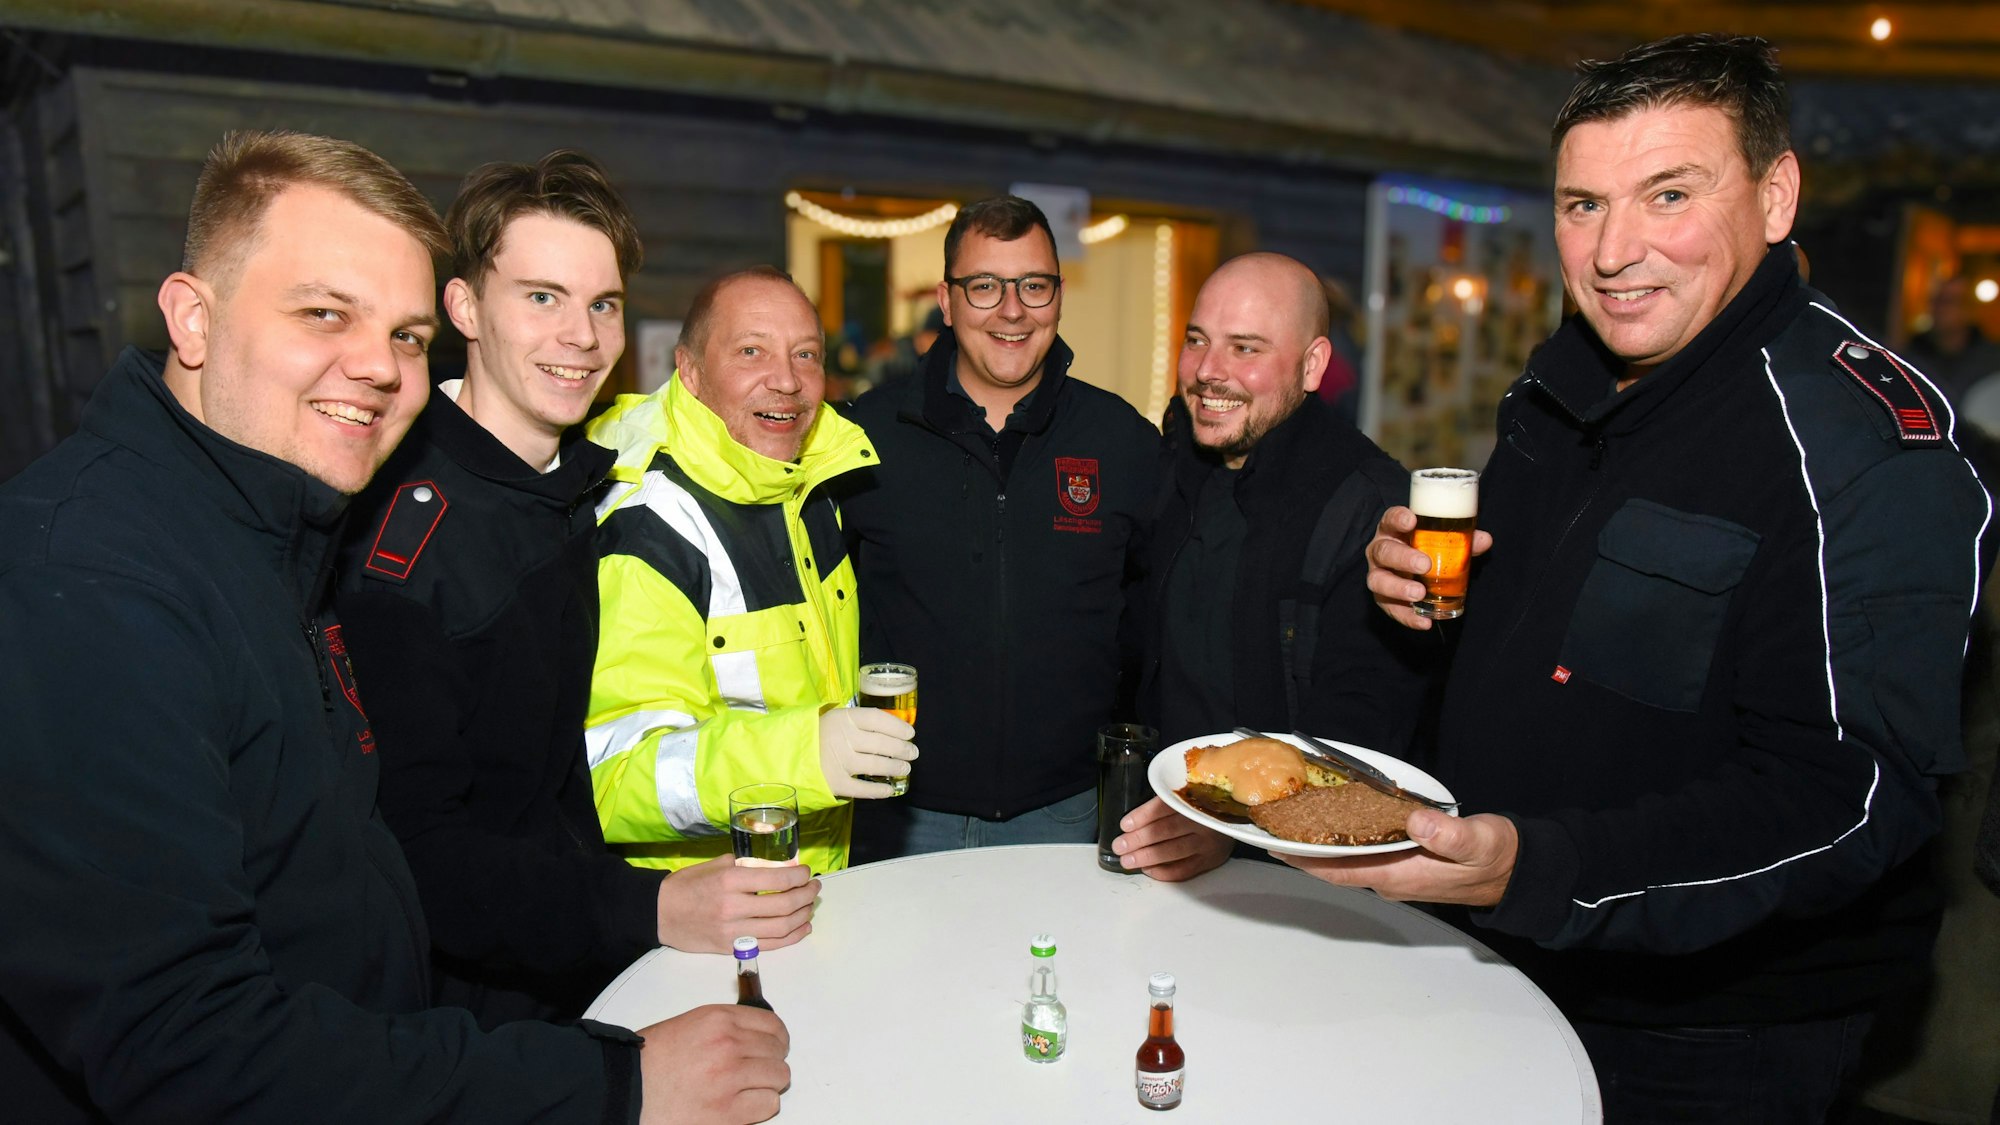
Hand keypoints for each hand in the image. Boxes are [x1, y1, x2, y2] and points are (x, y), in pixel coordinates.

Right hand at [636, 1004, 789, 1124]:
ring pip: (779, 1078)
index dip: (776, 1039)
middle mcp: (728, 1045)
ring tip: (746, 1090)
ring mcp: (730, 1078)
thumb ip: (724, 1028)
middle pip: (778, 1052)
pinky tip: (741, 1106)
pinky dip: (760, 1107)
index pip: (772, 1024)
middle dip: (770, 1063)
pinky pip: (769, 1104)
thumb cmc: (648, 1062)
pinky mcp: (728, 1112)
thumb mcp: (689, 1026)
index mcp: (718, 1019)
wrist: (625, 1090)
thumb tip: (754, 1037)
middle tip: (756, 1072)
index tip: (773, 1047)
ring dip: (766, 1085)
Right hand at [654, 854, 818, 953]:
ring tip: (810, 906)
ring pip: (781, 927)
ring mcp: (733, 931)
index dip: (798, 877)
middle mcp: (734, 907)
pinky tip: (802, 927)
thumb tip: (774, 867)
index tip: (806, 872)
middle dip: (806, 895)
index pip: (777, 880)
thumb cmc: (687, 885)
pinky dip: (792, 937)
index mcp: (730, 881)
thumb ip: (745, 866)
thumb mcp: (715, 865)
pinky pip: (770, 945)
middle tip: (814, 887)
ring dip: (803, 916)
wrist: (659, 913)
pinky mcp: (731, 948)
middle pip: (784, 905)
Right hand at [818, 707, 916, 798]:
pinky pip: (863, 788)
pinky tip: (889, 790)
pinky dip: (879, 790)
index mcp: (843, 718)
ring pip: (877, 765)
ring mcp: (839, 761)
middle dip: (902, 749)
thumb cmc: (813, 736)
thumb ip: (855, 723)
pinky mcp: (835, 782)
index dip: (897, 726)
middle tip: (912, 753)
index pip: (877, 719)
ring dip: (895, 768)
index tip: (910, 733)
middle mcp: (843, 738)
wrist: (782, 755)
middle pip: (882, 743)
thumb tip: (889, 729)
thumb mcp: (832, 720)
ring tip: (904, 769)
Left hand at [1111, 797, 1231, 881]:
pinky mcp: (1210, 860)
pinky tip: (1147, 870)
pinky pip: (1183, 870)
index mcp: (1194, 799)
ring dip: (1146, 857)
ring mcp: (1207, 843)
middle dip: (1139, 840)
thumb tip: (1131, 823)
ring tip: (1127, 861)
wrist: (1234, 820)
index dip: (1143, 816)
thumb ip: (1164, 803)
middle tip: (1120, 846)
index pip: (1164, 808)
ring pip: (1172, 852)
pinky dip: (1163, 871)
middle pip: (1165, 831)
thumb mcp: (1187, 795)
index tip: (1125, 825)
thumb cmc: (1201, 806)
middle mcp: (1202, 821)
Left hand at [1275, 809, 1516, 906]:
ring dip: (1318, 842)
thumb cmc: (1497, 857)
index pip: (1340, 871)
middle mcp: (1390, 878)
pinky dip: (1341, 837)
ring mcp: (1395, 872)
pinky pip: (1362, 852)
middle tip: (1272, 823)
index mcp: (1401, 877)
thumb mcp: (1480, 841)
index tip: (1274, 844)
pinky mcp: (1402, 862)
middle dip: (1301, 848)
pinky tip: (1331, 818)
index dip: (1304, 859)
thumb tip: (1416, 823)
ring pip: (1346, 859)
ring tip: (1291, 817)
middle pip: (1334, 866)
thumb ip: (1449, 835)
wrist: (1516, 871)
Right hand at [1365, 506, 1492, 629]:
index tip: (1412, 520)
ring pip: (1378, 580)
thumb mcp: (1441, 541)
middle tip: (1424, 565)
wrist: (1410, 569)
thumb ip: (1462, 539)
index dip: (1398, 519)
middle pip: (1383, 551)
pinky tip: (1424, 622)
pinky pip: (1390, 608)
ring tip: (1419, 594)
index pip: (1390, 519)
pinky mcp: (1382, 598)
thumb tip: (1484, 540)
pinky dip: (1407, 617)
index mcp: (1393, 530)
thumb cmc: (1425, 548)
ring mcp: (1378, 574)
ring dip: (1398, 588)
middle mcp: (1380, 550)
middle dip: (1403, 558)